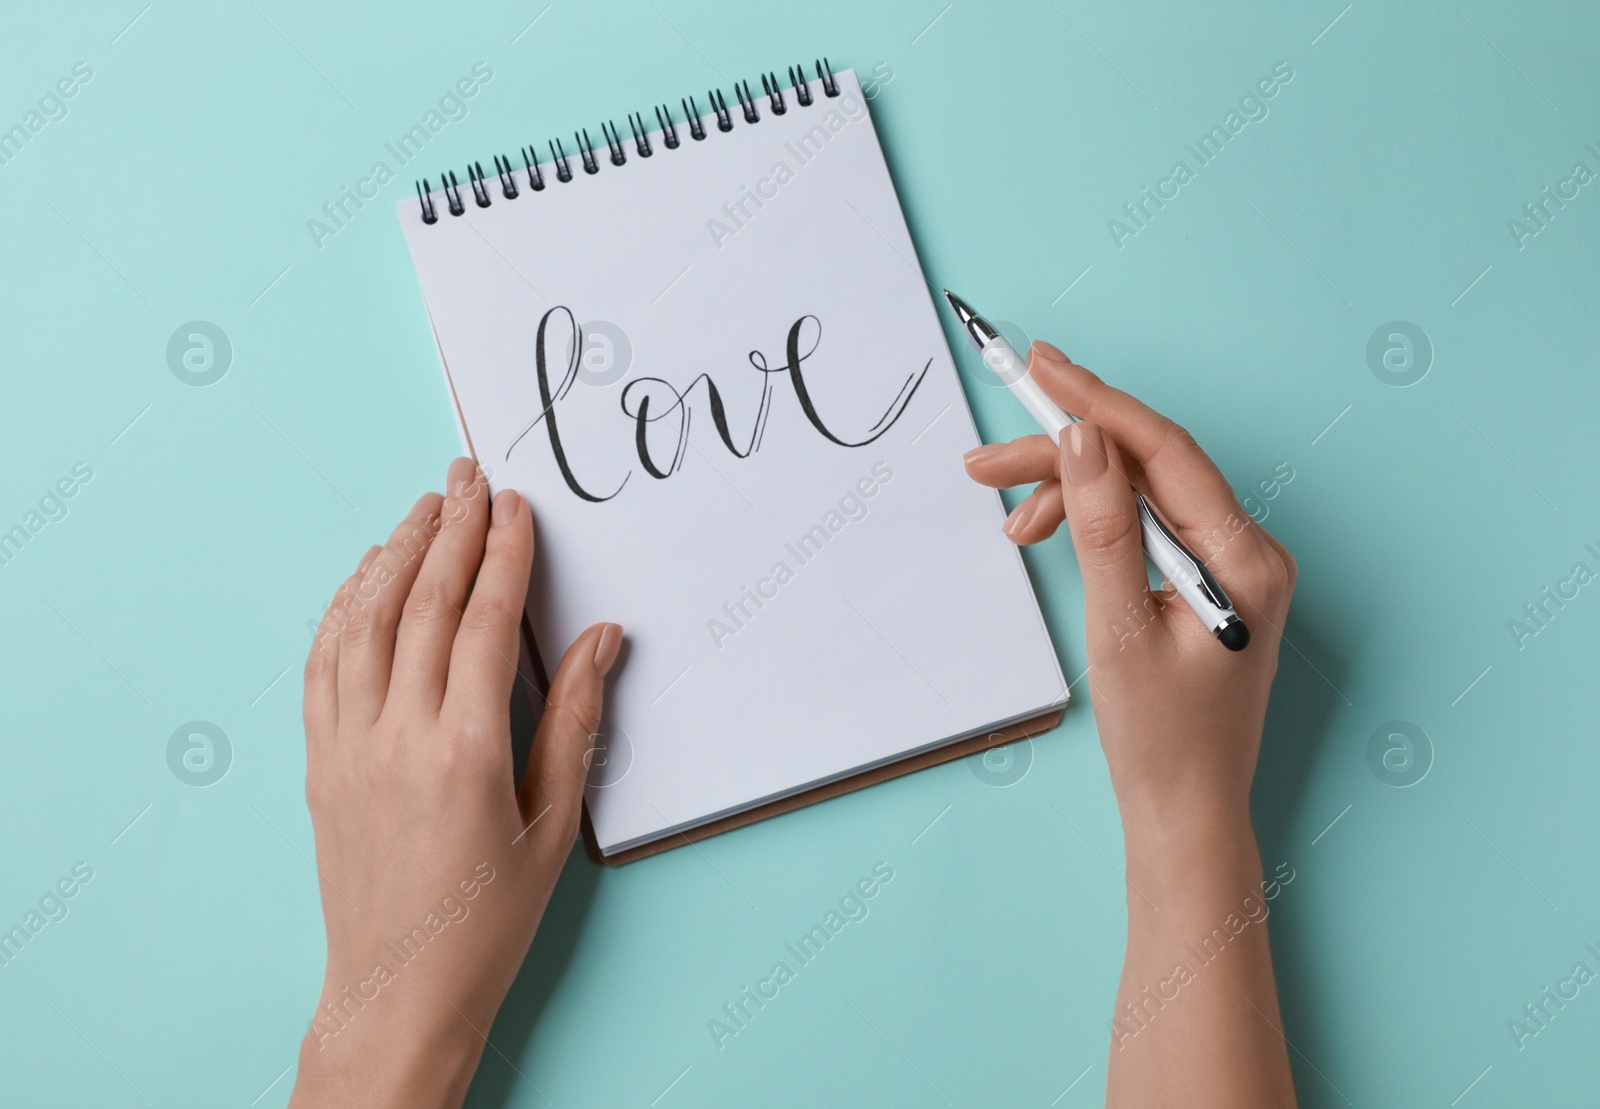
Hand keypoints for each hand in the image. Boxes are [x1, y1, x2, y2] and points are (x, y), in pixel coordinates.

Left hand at [290, 458, 622, 1108]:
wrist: (400, 988)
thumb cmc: (488, 920)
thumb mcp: (554, 827)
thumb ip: (575, 721)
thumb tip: (603, 638)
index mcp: (466, 754)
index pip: (485, 623)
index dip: (503, 555)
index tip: (517, 507)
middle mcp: (398, 738)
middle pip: (423, 605)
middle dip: (451, 530)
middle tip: (471, 476)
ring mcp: (347, 748)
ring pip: (365, 622)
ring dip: (394, 554)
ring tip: (424, 507)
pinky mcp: (318, 763)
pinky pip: (322, 664)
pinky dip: (343, 608)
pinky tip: (364, 578)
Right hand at [962, 342, 1294, 830]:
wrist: (1186, 812)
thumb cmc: (1161, 740)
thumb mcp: (1118, 629)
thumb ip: (1102, 528)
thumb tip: (1084, 441)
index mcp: (1243, 557)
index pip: (1164, 450)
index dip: (1097, 403)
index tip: (1043, 368)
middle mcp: (1247, 550)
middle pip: (1147, 467)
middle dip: (1065, 456)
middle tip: (987, 460)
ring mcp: (1229, 565)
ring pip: (1139, 494)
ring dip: (1070, 494)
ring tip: (1010, 520)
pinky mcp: (1206, 581)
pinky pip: (1144, 526)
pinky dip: (1091, 525)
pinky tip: (1046, 537)